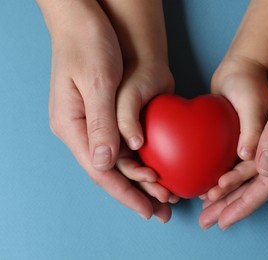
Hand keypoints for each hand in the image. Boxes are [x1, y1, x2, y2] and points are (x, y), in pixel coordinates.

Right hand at [42, 1, 173, 221]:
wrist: (85, 19)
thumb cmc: (88, 44)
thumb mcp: (96, 81)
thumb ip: (100, 123)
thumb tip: (104, 163)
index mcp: (72, 125)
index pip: (100, 170)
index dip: (126, 193)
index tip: (148, 210)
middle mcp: (79, 129)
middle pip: (109, 172)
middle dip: (136, 194)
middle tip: (162, 211)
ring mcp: (91, 123)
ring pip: (117, 162)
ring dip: (140, 180)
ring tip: (165, 196)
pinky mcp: (103, 115)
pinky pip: (121, 146)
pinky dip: (139, 160)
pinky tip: (155, 169)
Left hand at [199, 23, 267, 229]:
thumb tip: (266, 169)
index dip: (245, 202)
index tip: (222, 218)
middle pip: (266, 185)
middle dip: (237, 204)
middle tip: (210, 219)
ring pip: (265, 175)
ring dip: (239, 192)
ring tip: (215, 205)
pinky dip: (247, 173)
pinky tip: (235, 178)